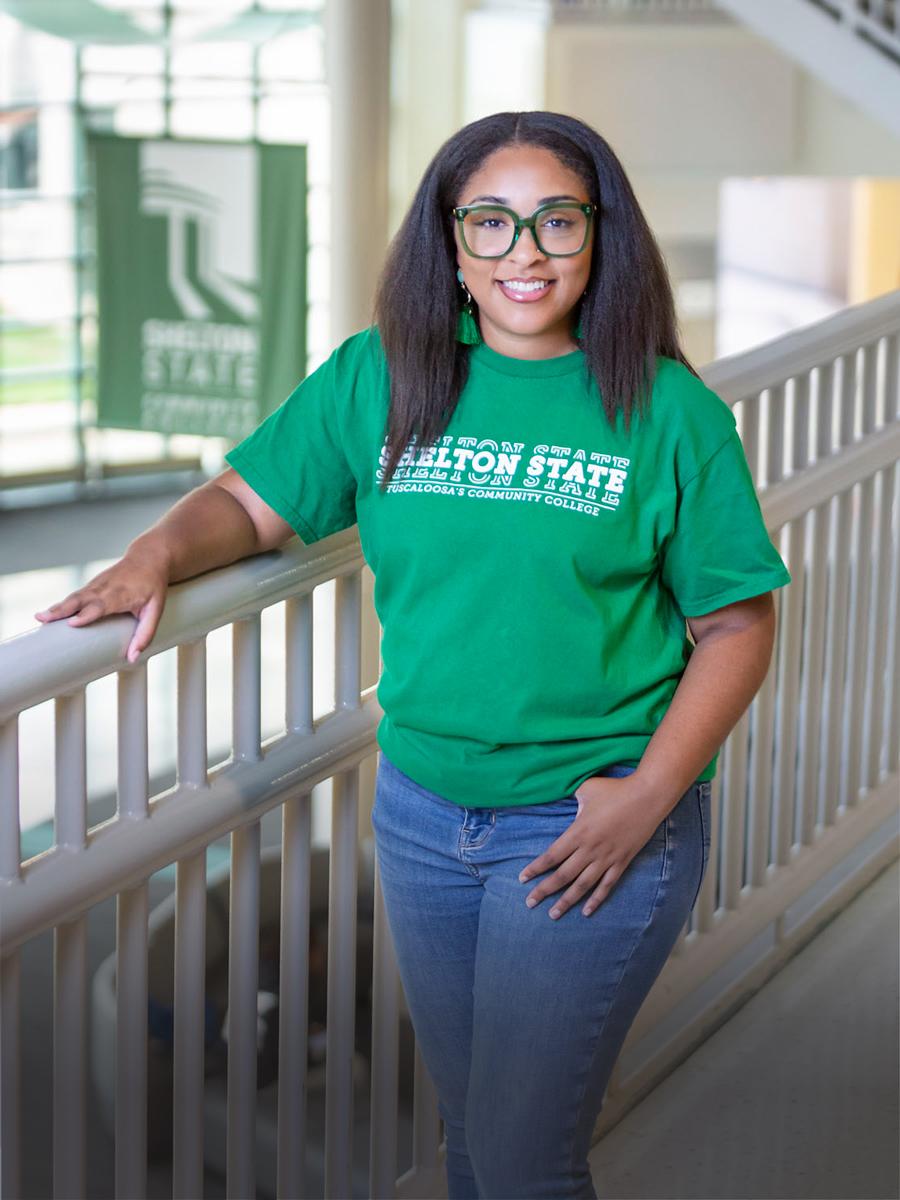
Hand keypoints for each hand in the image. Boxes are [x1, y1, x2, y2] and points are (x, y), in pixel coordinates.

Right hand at [33, 550, 169, 664]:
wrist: (149, 557)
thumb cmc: (153, 586)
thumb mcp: (156, 610)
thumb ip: (146, 633)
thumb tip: (133, 658)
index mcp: (122, 594)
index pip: (102, 605)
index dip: (87, 614)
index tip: (72, 623)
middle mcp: (106, 588)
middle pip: (82, 599)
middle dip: (63, 609)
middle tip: (43, 619)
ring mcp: (97, 584)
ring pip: (75, 596)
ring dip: (57, 607)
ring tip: (40, 618)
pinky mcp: (92, 584)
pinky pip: (76, 595)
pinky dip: (62, 603)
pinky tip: (49, 613)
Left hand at [518, 775, 662, 919]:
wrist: (648, 796)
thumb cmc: (615, 789)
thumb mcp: (586, 788)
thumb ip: (571, 796)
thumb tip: (560, 793)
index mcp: (578, 832)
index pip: (551, 856)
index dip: (536, 868)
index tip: (522, 879)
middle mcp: (590, 849)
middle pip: (563, 875)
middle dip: (544, 890)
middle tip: (529, 903)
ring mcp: (607, 857)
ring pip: (582, 885)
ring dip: (567, 901)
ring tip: (553, 914)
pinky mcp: (623, 861)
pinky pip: (607, 885)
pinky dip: (596, 900)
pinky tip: (586, 912)